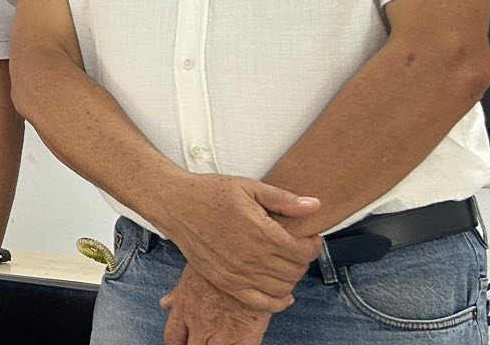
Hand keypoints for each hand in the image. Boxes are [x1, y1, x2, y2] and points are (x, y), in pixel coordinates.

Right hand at [156, 175, 319, 311]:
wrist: (175, 204)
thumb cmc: (210, 193)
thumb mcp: (249, 187)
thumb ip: (283, 199)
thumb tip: (314, 205)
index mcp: (261, 232)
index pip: (304, 251)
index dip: (313, 244)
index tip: (309, 237)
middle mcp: (251, 257)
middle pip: (296, 270)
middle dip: (303, 259)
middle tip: (298, 247)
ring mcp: (238, 273)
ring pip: (283, 288)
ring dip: (291, 277)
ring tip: (286, 262)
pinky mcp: (225, 282)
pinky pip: (260, 302)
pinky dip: (277, 301)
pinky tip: (283, 293)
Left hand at [161, 267, 274, 344]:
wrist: (244, 257)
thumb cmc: (218, 258)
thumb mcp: (192, 271)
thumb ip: (178, 292)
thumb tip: (164, 303)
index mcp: (184, 308)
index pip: (173, 338)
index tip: (183, 344)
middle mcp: (199, 324)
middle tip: (205, 339)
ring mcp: (220, 334)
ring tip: (222, 339)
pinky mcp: (243, 338)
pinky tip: (240, 341)